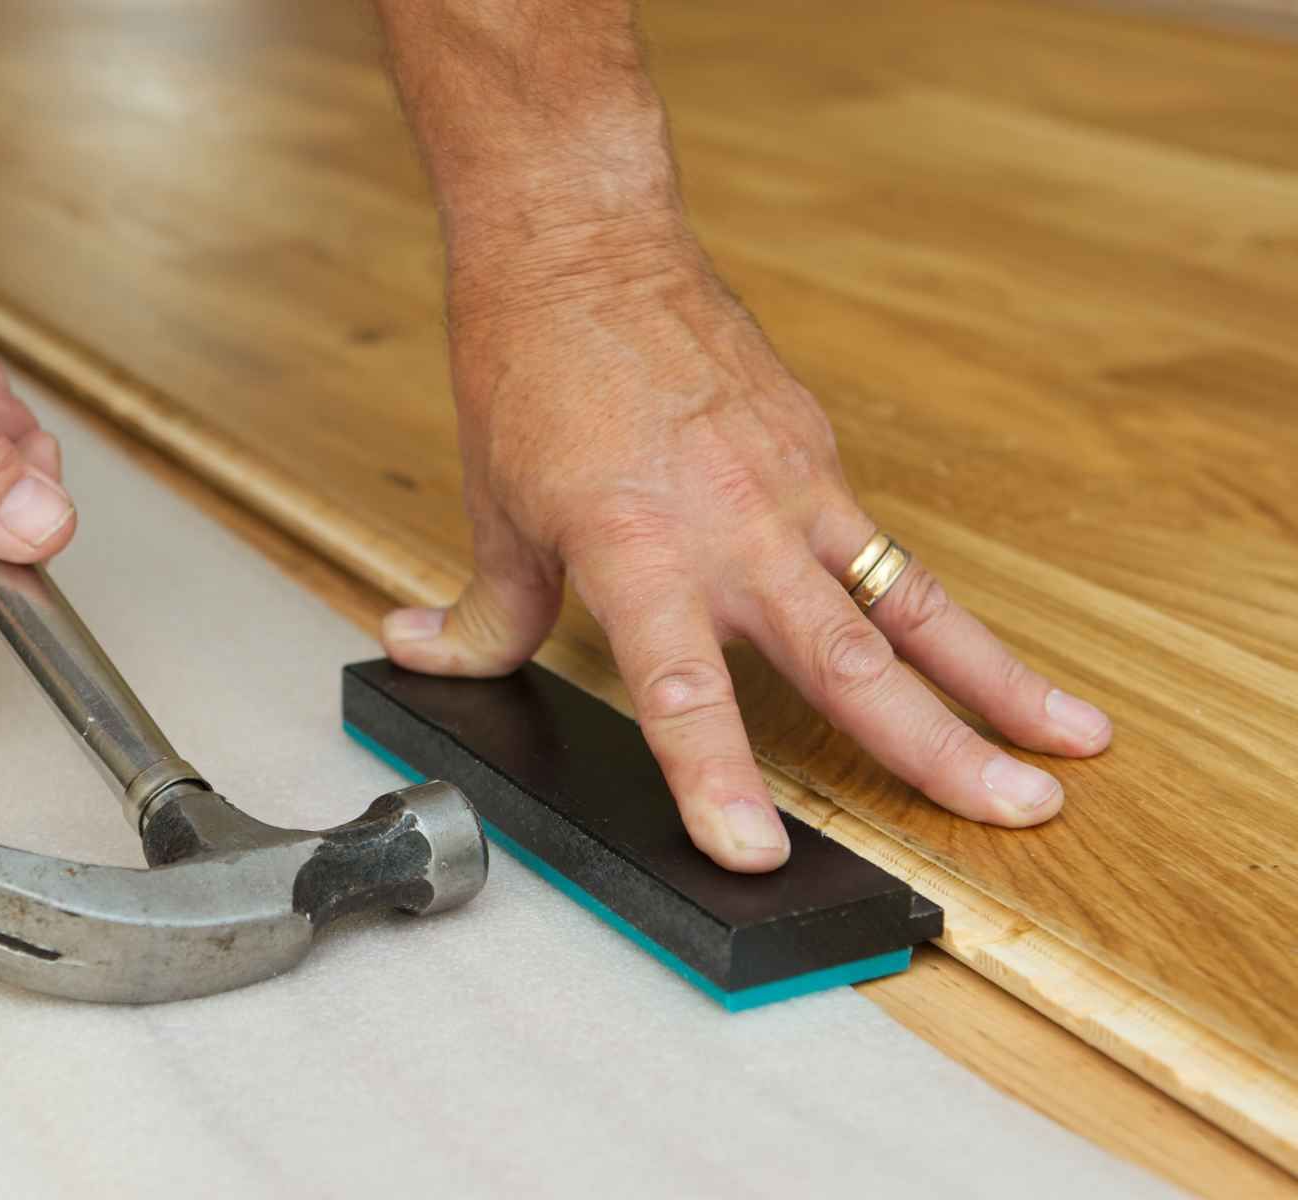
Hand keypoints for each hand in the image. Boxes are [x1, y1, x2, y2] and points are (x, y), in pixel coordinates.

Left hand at [381, 222, 1112, 871]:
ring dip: (993, 679)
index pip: (681, 689)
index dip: (717, 775)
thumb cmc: (533, 368)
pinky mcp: (818, 455)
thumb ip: (480, 612)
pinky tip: (984, 658)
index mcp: (635, 548)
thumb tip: (426, 658)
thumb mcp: (493, 507)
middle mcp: (730, 527)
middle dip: (936, 746)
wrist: (584, 247)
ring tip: (1066, 743)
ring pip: (909, 602)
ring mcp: (790, 489)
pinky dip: (939, 609)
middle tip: (1012, 811)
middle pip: (847, 659)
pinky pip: (888, 549)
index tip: (755, 850)